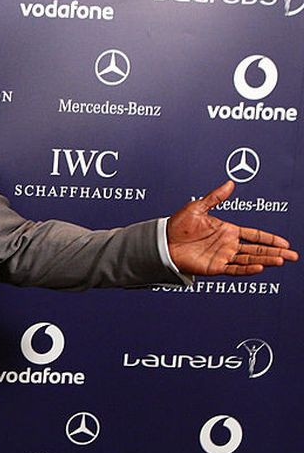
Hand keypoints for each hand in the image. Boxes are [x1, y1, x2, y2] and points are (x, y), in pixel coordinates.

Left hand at [167, 180, 296, 275]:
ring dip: (266, 260)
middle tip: (293, 256)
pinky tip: (260, 267)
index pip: (255, 235)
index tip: (285, 243)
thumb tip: (230, 183)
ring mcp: (222, 256)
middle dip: (276, 252)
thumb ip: (216, 197)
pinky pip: (235, 269)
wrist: (162, 241)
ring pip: (250, 259)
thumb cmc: (177, 225)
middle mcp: (228, 244)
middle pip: (258, 249)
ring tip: (281, 260)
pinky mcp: (214, 267)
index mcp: (227, 230)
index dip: (270, 239)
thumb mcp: (198, 207)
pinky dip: (248, 269)